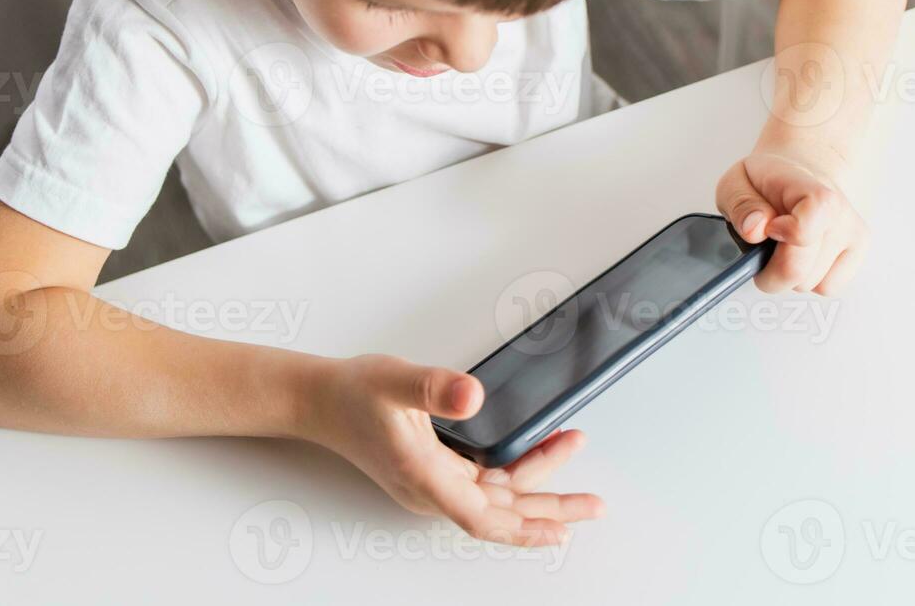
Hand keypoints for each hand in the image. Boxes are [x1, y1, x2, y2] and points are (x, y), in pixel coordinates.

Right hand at [302, 355, 603, 545]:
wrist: (321, 400)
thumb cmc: (353, 394)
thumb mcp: (395, 382)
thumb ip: (432, 388)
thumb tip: (472, 397)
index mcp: (425, 476)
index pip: (483, 517)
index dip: (525, 529)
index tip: (561, 532)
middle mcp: (434, 488)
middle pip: (502, 511)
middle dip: (551, 507)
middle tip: (593, 504)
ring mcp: (436, 482)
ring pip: (498, 494)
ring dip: (538, 480)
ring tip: (573, 448)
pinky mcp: (437, 470)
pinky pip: (486, 481)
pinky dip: (517, 470)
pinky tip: (538, 453)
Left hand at [715, 145, 868, 295]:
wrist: (803, 170)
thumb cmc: (769, 182)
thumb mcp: (737, 182)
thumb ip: (741, 205)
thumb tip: (755, 230)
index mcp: (808, 186)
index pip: (811, 219)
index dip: (787, 234)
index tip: (770, 229)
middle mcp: (838, 210)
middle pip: (799, 270)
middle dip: (770, 268)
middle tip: (764, 246)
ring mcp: (853, 233)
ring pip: (810, 284)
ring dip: (789, 273)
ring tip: (784, 245)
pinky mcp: (859, 252)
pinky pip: (827, 287)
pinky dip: (809, 278)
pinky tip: (802, 255)